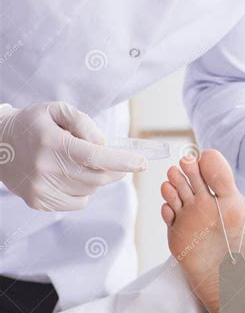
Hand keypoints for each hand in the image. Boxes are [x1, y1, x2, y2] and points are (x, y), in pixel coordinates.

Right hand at [0, 102, 147, 210]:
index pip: (95, 156)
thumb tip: (104, 144)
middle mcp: (46, 168)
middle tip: (122, 162)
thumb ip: (84, 123)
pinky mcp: (39, 202)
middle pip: (97, 177)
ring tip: (81, 162)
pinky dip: (84, 190)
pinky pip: (77, 202)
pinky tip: (71, 175)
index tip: (143, 163)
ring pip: (89, 190)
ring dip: (97, 178)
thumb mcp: (57, 110)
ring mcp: (41, 189)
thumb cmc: (33, 123)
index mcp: (53, 142)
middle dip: (116, 170)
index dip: (123, 161)